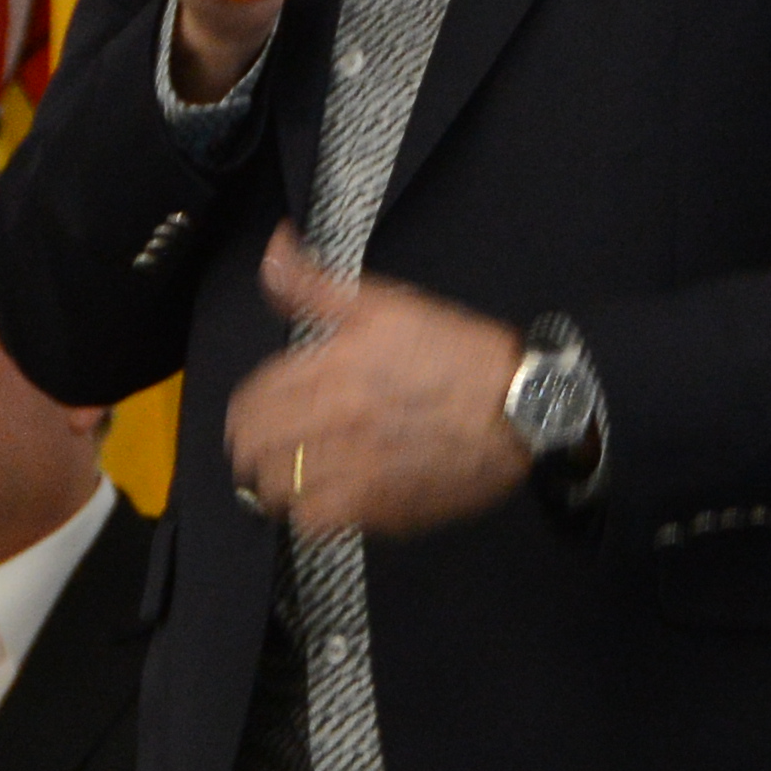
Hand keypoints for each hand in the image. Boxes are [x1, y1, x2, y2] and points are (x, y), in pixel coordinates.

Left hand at [228, 225, 530, 537]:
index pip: (251, 401)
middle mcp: (335, 421)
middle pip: (252, 450)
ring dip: (275, 480)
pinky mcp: (379, 509)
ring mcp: (355, 470)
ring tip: (292, 472)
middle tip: (269, 443)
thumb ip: (314, 283)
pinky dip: (309, 512)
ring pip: (275, 490)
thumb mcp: (385, 304)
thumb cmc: (460, 354)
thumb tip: (274, 248)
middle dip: (252, 446)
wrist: (522, 408)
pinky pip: (314, 522)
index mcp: (331, 367)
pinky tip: (324, 496)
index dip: (248, 407)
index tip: (259, 409)